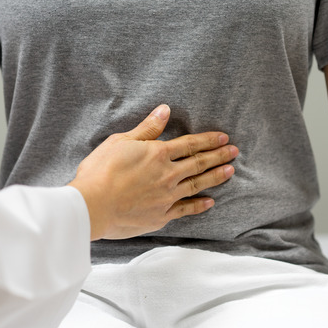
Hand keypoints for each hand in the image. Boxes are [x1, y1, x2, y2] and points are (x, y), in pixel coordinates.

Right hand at [69, 104, 237, 239]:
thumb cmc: (100, 172)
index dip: (208, 140)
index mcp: (158, 154)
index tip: (224, 138)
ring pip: (197, 185)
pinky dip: (199, 205)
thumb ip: (146, 128)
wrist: (93, 205)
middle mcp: (167, 175)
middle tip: (234, 152)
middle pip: (199, 163)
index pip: (189, 144)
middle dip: (218, 156)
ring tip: (230, 172)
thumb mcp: (120, 142)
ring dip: (215, 177)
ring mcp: (166, 197)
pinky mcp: (160, 216)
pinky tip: (210, 202)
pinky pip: (185, 210)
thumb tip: (164, 110)